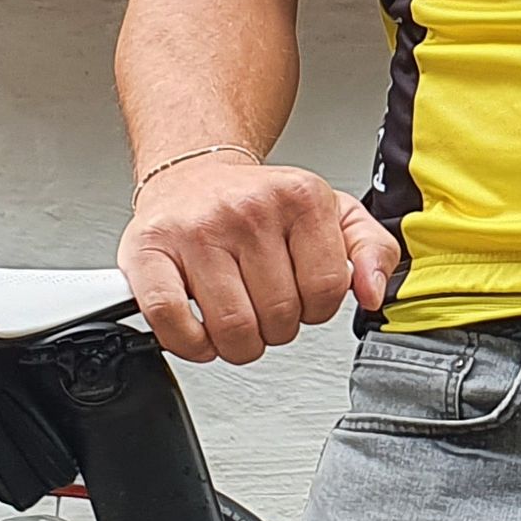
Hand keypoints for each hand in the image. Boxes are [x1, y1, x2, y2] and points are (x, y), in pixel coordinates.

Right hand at [117, 155, 397, 363]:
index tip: (301, 298)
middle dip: (276, 329)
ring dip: (237, 344)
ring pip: (232, 328)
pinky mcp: (148, 251)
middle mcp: (247, 209)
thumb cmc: (260, 204)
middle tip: (263, 309)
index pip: (328, 291)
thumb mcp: (334, 212)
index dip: (317, 309)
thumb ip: (371, 249)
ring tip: (235, 319)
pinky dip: (189, 343)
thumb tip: (373, 293)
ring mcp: (195, 230)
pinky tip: (199, 331)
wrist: (192, 176)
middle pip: (280, 316)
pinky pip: (171, 321)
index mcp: (301, 197)